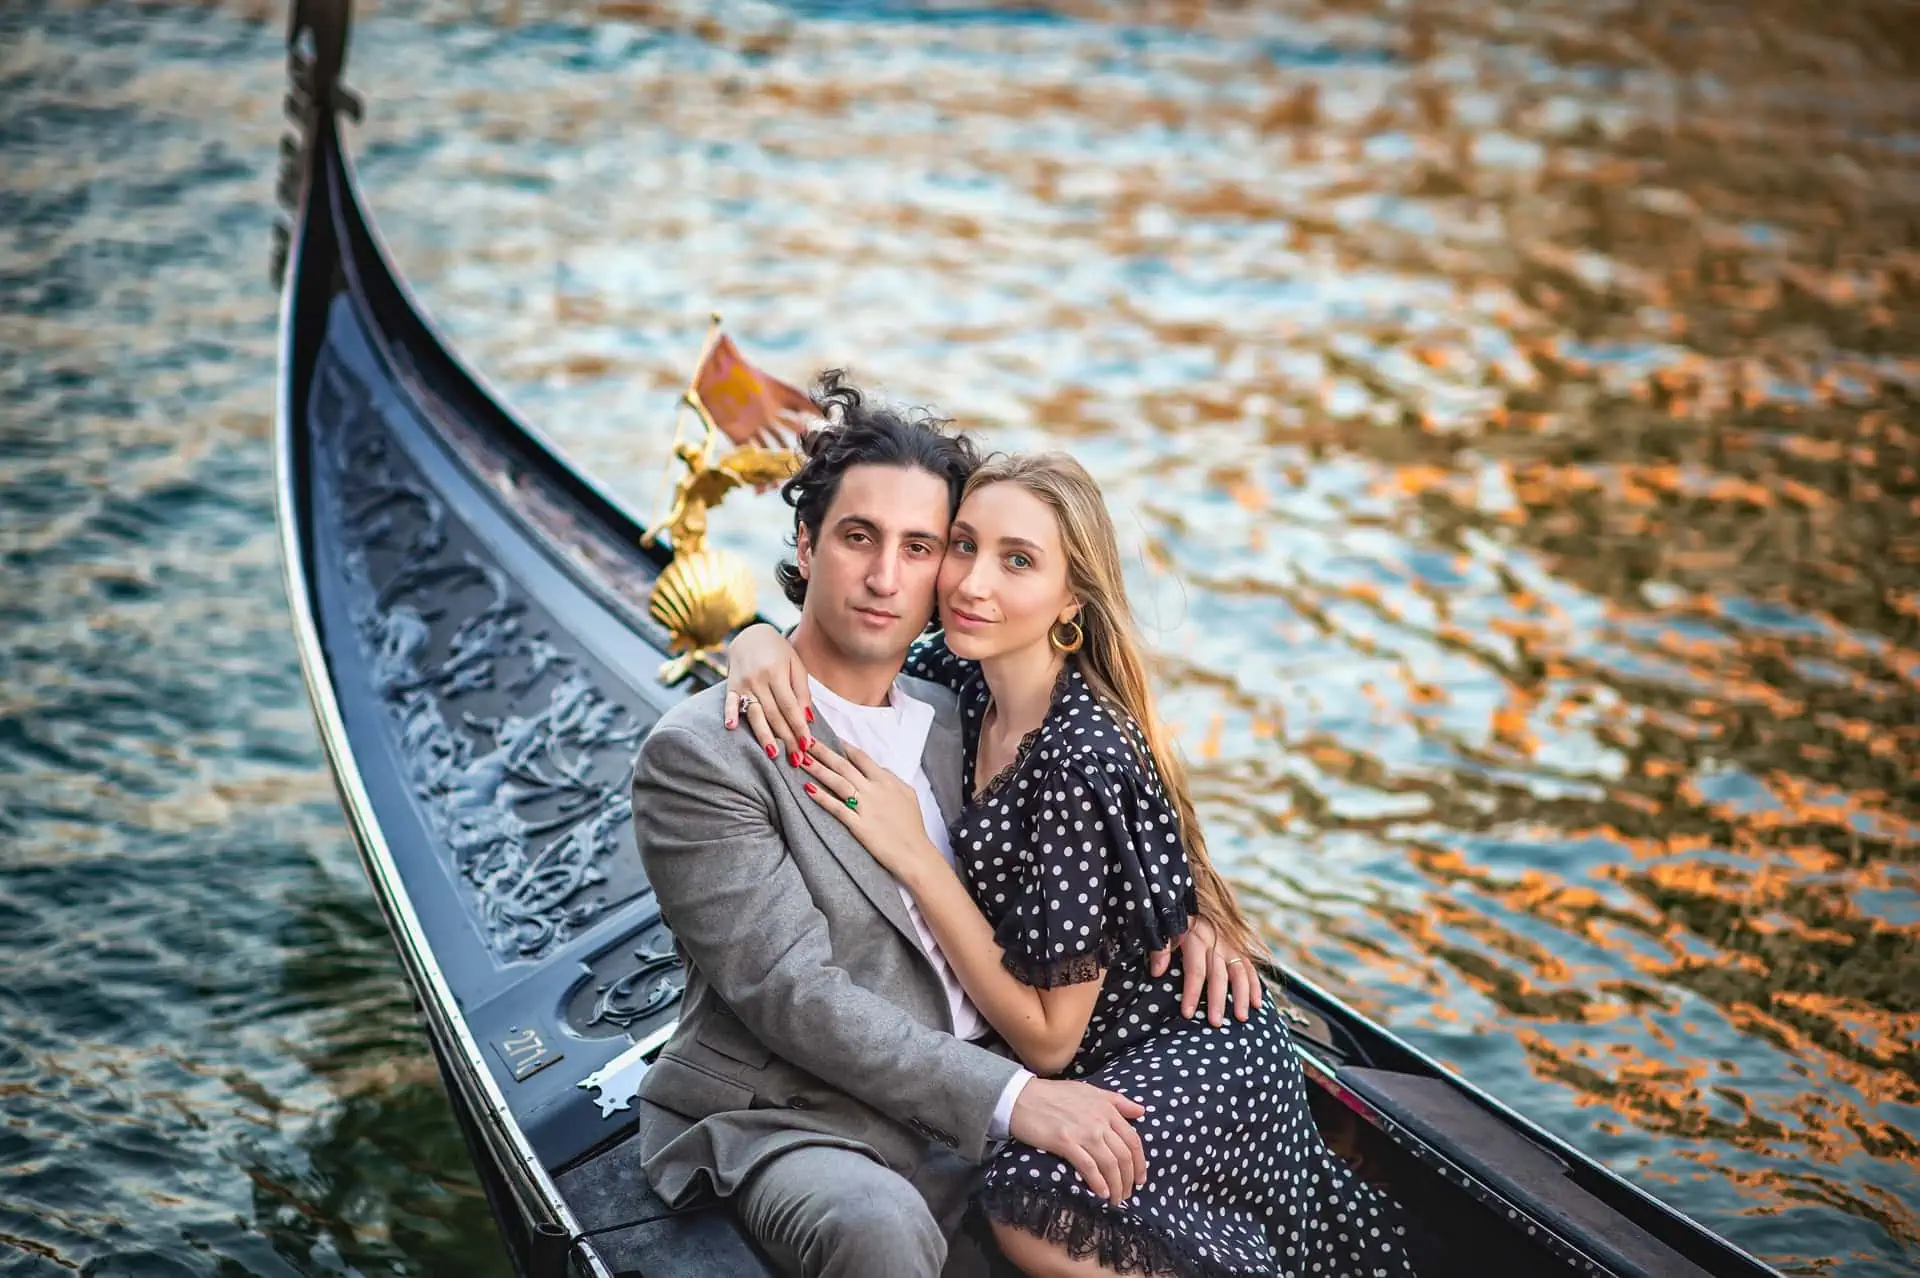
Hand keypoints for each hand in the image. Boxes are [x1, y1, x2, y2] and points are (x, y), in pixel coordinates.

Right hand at [724, 624, 812, 757]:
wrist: (751, 634)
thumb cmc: (779, 653)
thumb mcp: (796, 665)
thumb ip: (802, 691)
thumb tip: (808, 718)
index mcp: (777, 673)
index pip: (790, 706)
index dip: (798, 726)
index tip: (807, 744)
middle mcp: (758, 679)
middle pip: (774, 714)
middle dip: (786, 738)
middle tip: (796, 759)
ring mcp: (742, 683)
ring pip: (754, 713)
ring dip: (763, 735)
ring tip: (773, 754)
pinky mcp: (730, 686)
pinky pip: (729, 702)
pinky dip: (729, 714)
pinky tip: (730, 727)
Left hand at [799, 743, 938, 879]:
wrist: (914, 853)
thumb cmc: (912, 826)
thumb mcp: (908, 794)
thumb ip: (892, 779)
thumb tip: (879, 769)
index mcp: (886, 780)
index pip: (861, 757)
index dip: (843, 746)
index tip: (829, 738)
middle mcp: (873, 790)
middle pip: (844, 765)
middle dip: (823, 752)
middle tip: (805, 741)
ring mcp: (865, 807)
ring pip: (837, 782)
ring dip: (818, 769)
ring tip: (801, 760)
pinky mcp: (858, 825)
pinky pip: (836, 808)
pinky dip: (822, 797)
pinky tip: (808, 789)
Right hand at [1008, 1078, 1147, 1205]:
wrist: (1022, 1098)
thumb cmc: (1055, 1094)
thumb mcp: (1090, 1090)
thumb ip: (1117, 1101)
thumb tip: (1141, 1110)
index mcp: (1107, 1108)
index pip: (1133, 1140)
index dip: (1140, 1163)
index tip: (1140, 1179)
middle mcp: (1099, 1121)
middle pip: (1124, 1156)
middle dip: (1129, 1179)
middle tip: (1127, 1194)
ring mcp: (1083, 1132)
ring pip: (1110, 1164)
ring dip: (1116, 1186)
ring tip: (1115, 1199)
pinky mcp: (1065, 1142)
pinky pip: (1089, 1167)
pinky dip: (1098, 1183)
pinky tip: (1100, 1194)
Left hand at [1147, 915, 1260, 1025]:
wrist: (1194, 899)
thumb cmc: (1176, 921)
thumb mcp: (1165, 928)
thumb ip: (1160, 948)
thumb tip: (1156, 972)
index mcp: (1196, 938)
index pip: (1195, 970)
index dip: (1191, 992)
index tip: (1187, 1014)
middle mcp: (1216, 943)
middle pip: (1218, 975)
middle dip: (1217, 1000)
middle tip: (1216, 1023)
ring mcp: (1231, 945)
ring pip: (1239, 973)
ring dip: (1241, 996)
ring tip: (1241, 1018)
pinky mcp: (1240, 948)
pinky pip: (1250, 968)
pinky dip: (1255, 985)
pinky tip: (1257, 1003)